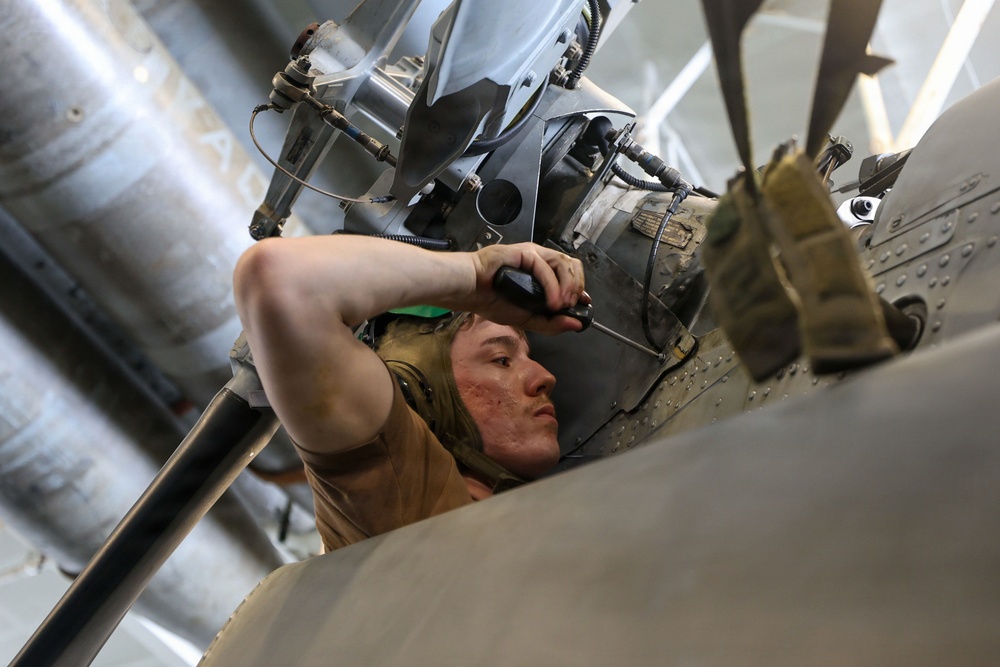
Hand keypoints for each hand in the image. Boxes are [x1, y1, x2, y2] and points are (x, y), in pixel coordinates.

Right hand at [470, 243, 588, 333]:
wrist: (470, 291)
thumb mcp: (527, 319)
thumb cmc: (491, 299)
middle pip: (572, 265)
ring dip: (568, 286)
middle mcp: (540, 261)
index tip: (583, 305)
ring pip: (563, 263)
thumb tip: (575, 325)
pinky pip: (545, 268)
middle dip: (577, 286)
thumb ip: (551, 324)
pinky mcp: (524, 253)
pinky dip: (553, 287)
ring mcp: (533, 255)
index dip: (580, 288)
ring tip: (563, 305)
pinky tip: (552, 302)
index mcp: (541, 273)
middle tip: (571, 305)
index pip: (570, 274)